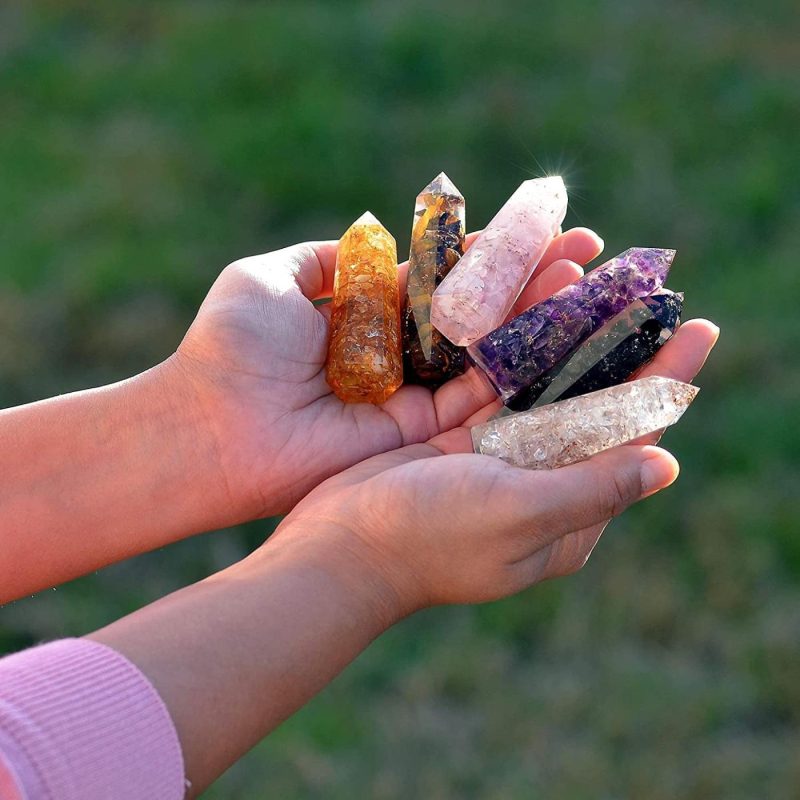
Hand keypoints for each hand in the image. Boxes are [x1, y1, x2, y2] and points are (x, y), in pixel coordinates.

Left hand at [172, 228, 604, 517]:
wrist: (211, 426)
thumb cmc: (231, 346)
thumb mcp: (270, 278)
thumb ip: (329, 257)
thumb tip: (374, 232)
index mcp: (366, 318)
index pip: (442, 279)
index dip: (490, 254)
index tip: (541, 225)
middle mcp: (396, 358)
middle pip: (476, 317)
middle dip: (530, 284)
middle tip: (587, 253)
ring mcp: (410, 399)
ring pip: (486, 357)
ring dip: (537, 322)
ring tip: (587, 285)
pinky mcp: (416, 437)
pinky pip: (476, 403)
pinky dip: (518, 372)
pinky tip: (561, 339)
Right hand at [269, 319, 718, 612]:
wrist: (337, 547)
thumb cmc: (429, 539)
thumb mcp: (519, 515)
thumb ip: (594, 489)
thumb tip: (669, 464)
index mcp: (566, 514)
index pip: (632, 439)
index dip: (665, 383)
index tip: (696, 328)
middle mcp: (538, 484)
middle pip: (593, 404)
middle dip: (621, 347)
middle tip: (649, 292)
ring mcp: (496, 459)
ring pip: (544, 384)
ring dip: (568, 333)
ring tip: (594, 279)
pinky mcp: (457, 437)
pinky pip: (495, 381)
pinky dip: (514, 343)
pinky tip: (533, 302)